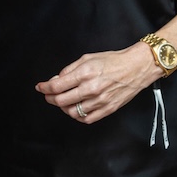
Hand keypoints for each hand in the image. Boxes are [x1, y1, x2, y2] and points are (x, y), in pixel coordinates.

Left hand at [37, 44, 157, 123]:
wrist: (136, 68)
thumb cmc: (113, 61)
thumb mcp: (88, 58)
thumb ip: (70, 69)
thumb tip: (56, 79)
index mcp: (85, 73)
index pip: (57, 86)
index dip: (44, 88)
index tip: (40, 87)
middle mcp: (91, 88)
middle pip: (61, 100)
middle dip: (50, 98)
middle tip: (48, 95)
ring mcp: (99, 101)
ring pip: (72, 112)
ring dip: (63, 108)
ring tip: (63, 102)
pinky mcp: (107, 109)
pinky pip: (86, 119)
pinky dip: (77, 116)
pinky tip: (75, 109)